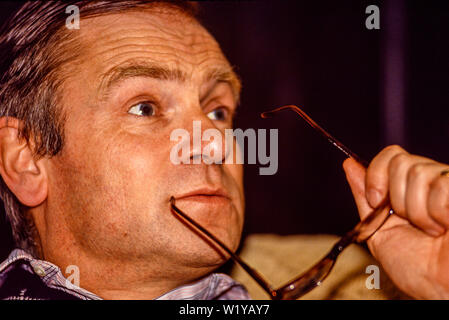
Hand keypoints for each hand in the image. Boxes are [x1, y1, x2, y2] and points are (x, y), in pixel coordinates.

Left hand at [343, 145, 448, 298]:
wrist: (439, 287)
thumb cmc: (414, 267)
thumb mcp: (377, 229)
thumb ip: (364, 196)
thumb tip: (349, 165)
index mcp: (410, 188)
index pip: (391, 155)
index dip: (377, 173)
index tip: (375, 199)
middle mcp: (431, 181)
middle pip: (400, 161)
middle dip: (395, 197)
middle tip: (409, 221)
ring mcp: (448, 185)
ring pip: (418, 172)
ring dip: (416, 210)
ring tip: (430, 230)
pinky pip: (440, 186)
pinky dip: (436, 213)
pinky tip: (444, 227)